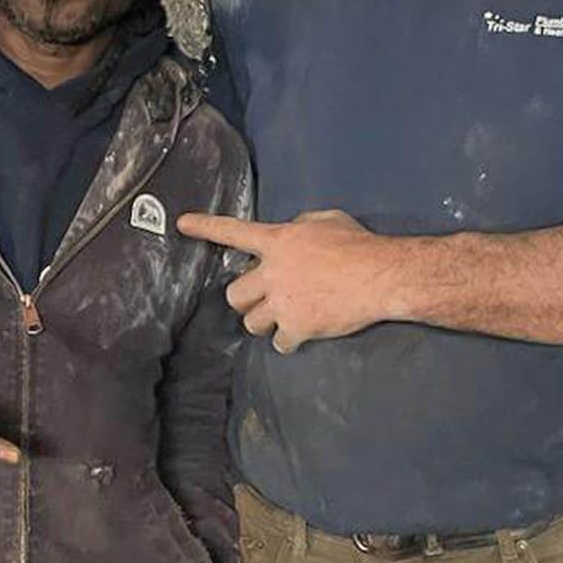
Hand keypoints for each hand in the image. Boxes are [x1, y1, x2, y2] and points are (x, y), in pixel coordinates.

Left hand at [176, 209, 390, 353]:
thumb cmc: (358, 245)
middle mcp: (272, 271)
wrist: (380, 276)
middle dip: (244, 300)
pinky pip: (279, 342)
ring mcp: (282, 302)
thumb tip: (290, 232)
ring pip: (251, 322)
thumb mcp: (326, 220)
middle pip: (234, 293)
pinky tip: (299, 335)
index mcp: (278, 241)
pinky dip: (287, 341)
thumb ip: (300, 226)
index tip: (183, 224)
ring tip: (282, 318)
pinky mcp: (297, 327)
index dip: (205, 226)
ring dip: (263, 322)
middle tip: (260, 300)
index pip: (233, 231)